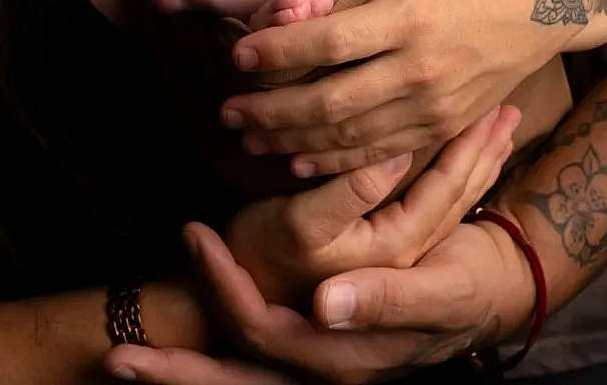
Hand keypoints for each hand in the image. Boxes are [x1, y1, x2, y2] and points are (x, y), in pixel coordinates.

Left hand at [105, 210, 534, 384]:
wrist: (491, 289)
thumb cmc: (464, 284)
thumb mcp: (438, 289)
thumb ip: (386, 298)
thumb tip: (324, 302)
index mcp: (346, 357)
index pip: (265, 336)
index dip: (226, 290)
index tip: (197, 235)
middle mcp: (325, 371)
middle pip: (237, 382)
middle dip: (176, 374)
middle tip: (115, 356)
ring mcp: (317, 367)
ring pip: (239, 383)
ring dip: (185, 375)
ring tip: (124, 362)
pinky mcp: (317, 353)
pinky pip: (253, 370)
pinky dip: (216, 363)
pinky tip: (182, 348)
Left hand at [224, 0, 556, 175]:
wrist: (543, 0)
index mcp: (410, 15)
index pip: (329, 42)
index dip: (278, 51)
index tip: (237, 54)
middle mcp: (421, 69)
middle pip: (331, 102)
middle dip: (271, 111)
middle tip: (227, 112)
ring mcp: (434, 106)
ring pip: (351, 137)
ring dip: (293, 142)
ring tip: (249, 139)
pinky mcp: (444, 127)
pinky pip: (381, 153)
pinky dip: (335, 163)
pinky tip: (299, 161)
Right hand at [226, 104, 516, 306]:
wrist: (244, 304)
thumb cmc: (265, 257)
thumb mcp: (302, 225)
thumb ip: (351, 193)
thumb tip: (394, 154)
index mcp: (394, 246)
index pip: (446, 189)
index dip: (468, 147)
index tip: (494, 108)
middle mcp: (404, 254)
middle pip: (457, 195)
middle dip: (483, 149)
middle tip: (509, 107)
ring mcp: (397, 255)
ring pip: (450, 203)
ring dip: (475, 163)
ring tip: (499, 127)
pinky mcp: (382, 248)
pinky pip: (433, 208)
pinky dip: (453, 179)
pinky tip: (459, 160)